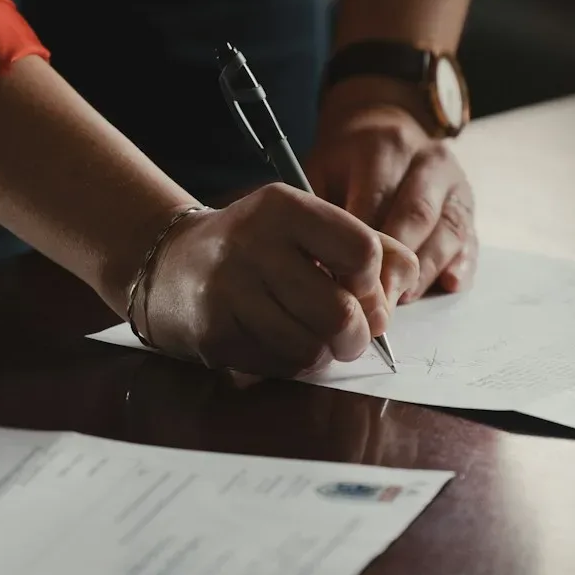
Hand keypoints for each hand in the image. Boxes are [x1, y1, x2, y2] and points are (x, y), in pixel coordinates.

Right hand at [139, 185, 419, 377]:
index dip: (374, 282)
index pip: (363, 252)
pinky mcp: (215, 334)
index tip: (361, 288)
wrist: (170, 264)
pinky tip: (277, 341)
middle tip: (351, 334)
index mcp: (284, 207)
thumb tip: (404, 286)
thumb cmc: (256, 247)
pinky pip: (279, 367)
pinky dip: (291, 364)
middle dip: (358, 335)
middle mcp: (253, 244)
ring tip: (311, 336)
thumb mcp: (306, 225)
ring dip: (323, 353)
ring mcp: (229, 291)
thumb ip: (367, 245)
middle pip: (341, 313)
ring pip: (312, 348)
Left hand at [307, 86, 477, 300]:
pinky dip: (461, 265)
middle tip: (375, 301)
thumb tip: (317, 266)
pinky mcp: (468, 206)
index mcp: (386, 146)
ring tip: (401, 299)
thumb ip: (321, 212)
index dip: (363, 247)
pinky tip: (447, 284)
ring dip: (426, 271)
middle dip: (396, 264)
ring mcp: (455, 182)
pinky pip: (471, 239)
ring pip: (448, 231)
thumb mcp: (322, 170)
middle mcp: (428, 160)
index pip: (377, 201)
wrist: (383, 127)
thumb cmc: (345, 162)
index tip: (345, 282)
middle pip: (417, 216)